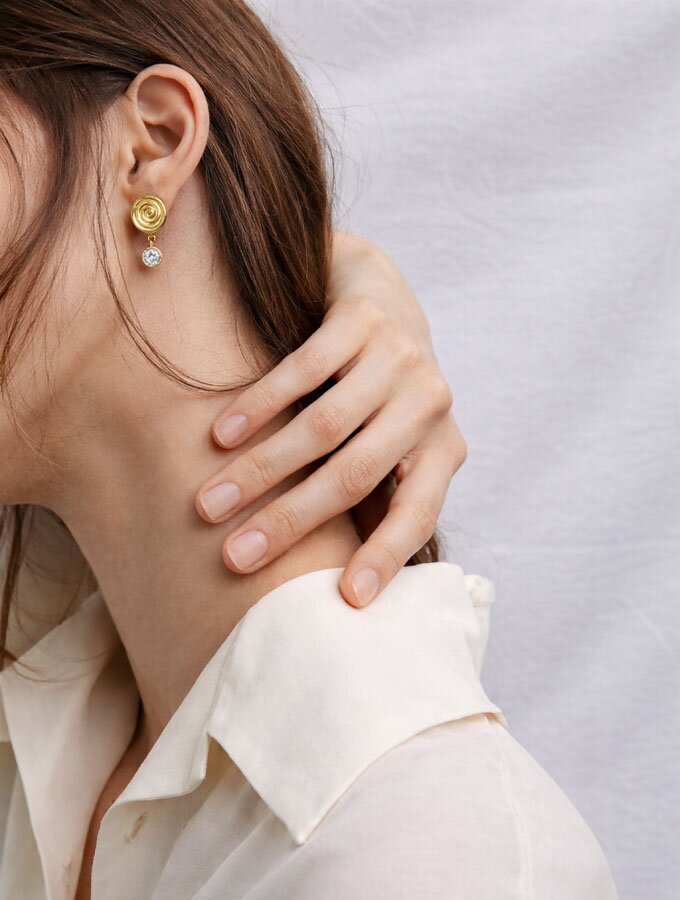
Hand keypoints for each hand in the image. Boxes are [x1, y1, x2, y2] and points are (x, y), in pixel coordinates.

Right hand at [195, 233, 466, 606]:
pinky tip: (220, 435)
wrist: (379, 291)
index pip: (418, 513)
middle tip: (235, 555)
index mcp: (443, 448)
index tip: (347, 601)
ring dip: (261, 470)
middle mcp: (430, 403)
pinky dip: (258, 406)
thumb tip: (340, 579)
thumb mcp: (393, 443)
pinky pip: (304, 370)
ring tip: (209, 504)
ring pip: (323, 427)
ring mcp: (400, 357)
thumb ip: (374, 494)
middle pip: (355, 475)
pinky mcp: (364, 318)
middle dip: (290, 520)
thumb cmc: (380, 391)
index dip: (384, 558)